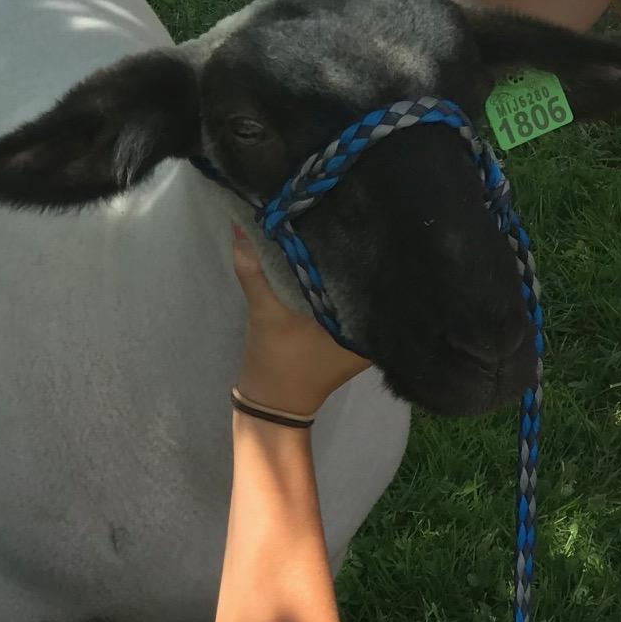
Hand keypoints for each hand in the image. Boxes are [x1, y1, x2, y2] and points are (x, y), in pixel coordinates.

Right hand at [232, 227, 369, 418]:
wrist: (272, 403)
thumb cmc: (277, 360)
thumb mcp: (265, 313)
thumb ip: (254, 271)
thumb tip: (240, 226)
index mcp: (366, 325)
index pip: (380, 279)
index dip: (370, 249)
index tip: (358, 220)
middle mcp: (374, 330)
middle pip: (370, 282)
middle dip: (357, 254)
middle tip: (346, 218)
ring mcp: (362, 335)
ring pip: (358, 291)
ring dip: (346, 268)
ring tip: (339, 230)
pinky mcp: (347, 336)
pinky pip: (347, 302)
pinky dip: (336, 285)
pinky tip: (329, 261)